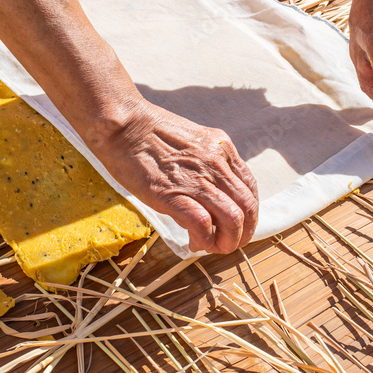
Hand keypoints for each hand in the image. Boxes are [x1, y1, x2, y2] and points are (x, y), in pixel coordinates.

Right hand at [85, 100, 259, 254]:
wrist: (122, 125)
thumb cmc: (149, 133)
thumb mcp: (191, 143)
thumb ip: (206, 167)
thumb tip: (206, 201)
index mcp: (222, 148)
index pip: (250, 189)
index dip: (247, 214)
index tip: (236, 225)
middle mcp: (217, 163)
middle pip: (248, 208)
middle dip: (242, 233)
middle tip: (228, 243)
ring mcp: (197, 179)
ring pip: (233, 219)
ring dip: (227, 242)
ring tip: (213, 247)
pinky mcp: (174, 194)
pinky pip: (203, 224)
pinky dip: (204, 240)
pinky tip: (194, 242)